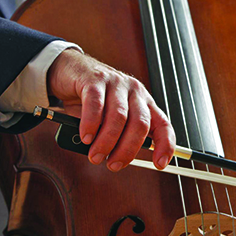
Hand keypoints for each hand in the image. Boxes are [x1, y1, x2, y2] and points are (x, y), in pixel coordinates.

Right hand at [46, 49, 175, 172]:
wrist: (71, 71)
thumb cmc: (93, 101)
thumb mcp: (110, 119)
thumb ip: (117, 136)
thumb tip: (115, 160)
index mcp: (144, 103)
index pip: (163, 124)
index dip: (165, 145)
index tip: (160, 163)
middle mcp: (135, 92)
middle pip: (140, 124)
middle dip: (127, 149)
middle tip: (113, 165)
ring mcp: (117, 83)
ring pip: (119, 117)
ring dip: (107, 141)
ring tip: (95, 155)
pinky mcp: (95, 80)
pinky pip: (96, 105)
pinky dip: (91, 124)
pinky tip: (86, 136)